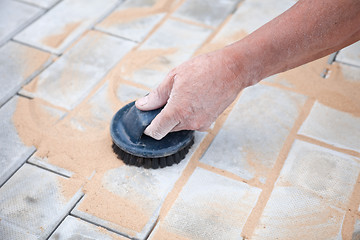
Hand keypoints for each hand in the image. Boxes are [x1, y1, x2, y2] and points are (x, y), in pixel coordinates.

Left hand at [135, 48, 253, 139]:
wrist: (232, 70)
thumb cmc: (205, 69)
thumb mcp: (174, 77)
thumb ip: (156, 95)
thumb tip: (142, 105)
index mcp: (177, 111)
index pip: (156, 131)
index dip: (149, 128)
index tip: (147, 121)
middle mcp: (189, 122)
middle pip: (167, 129)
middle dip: (163, 118)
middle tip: (166, 100)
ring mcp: (201, 124)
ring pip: (180, 126)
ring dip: (177, 115)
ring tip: (184, 95)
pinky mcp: (209, 122)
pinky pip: (192, 123)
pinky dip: (189, 115)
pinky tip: (194, 99)